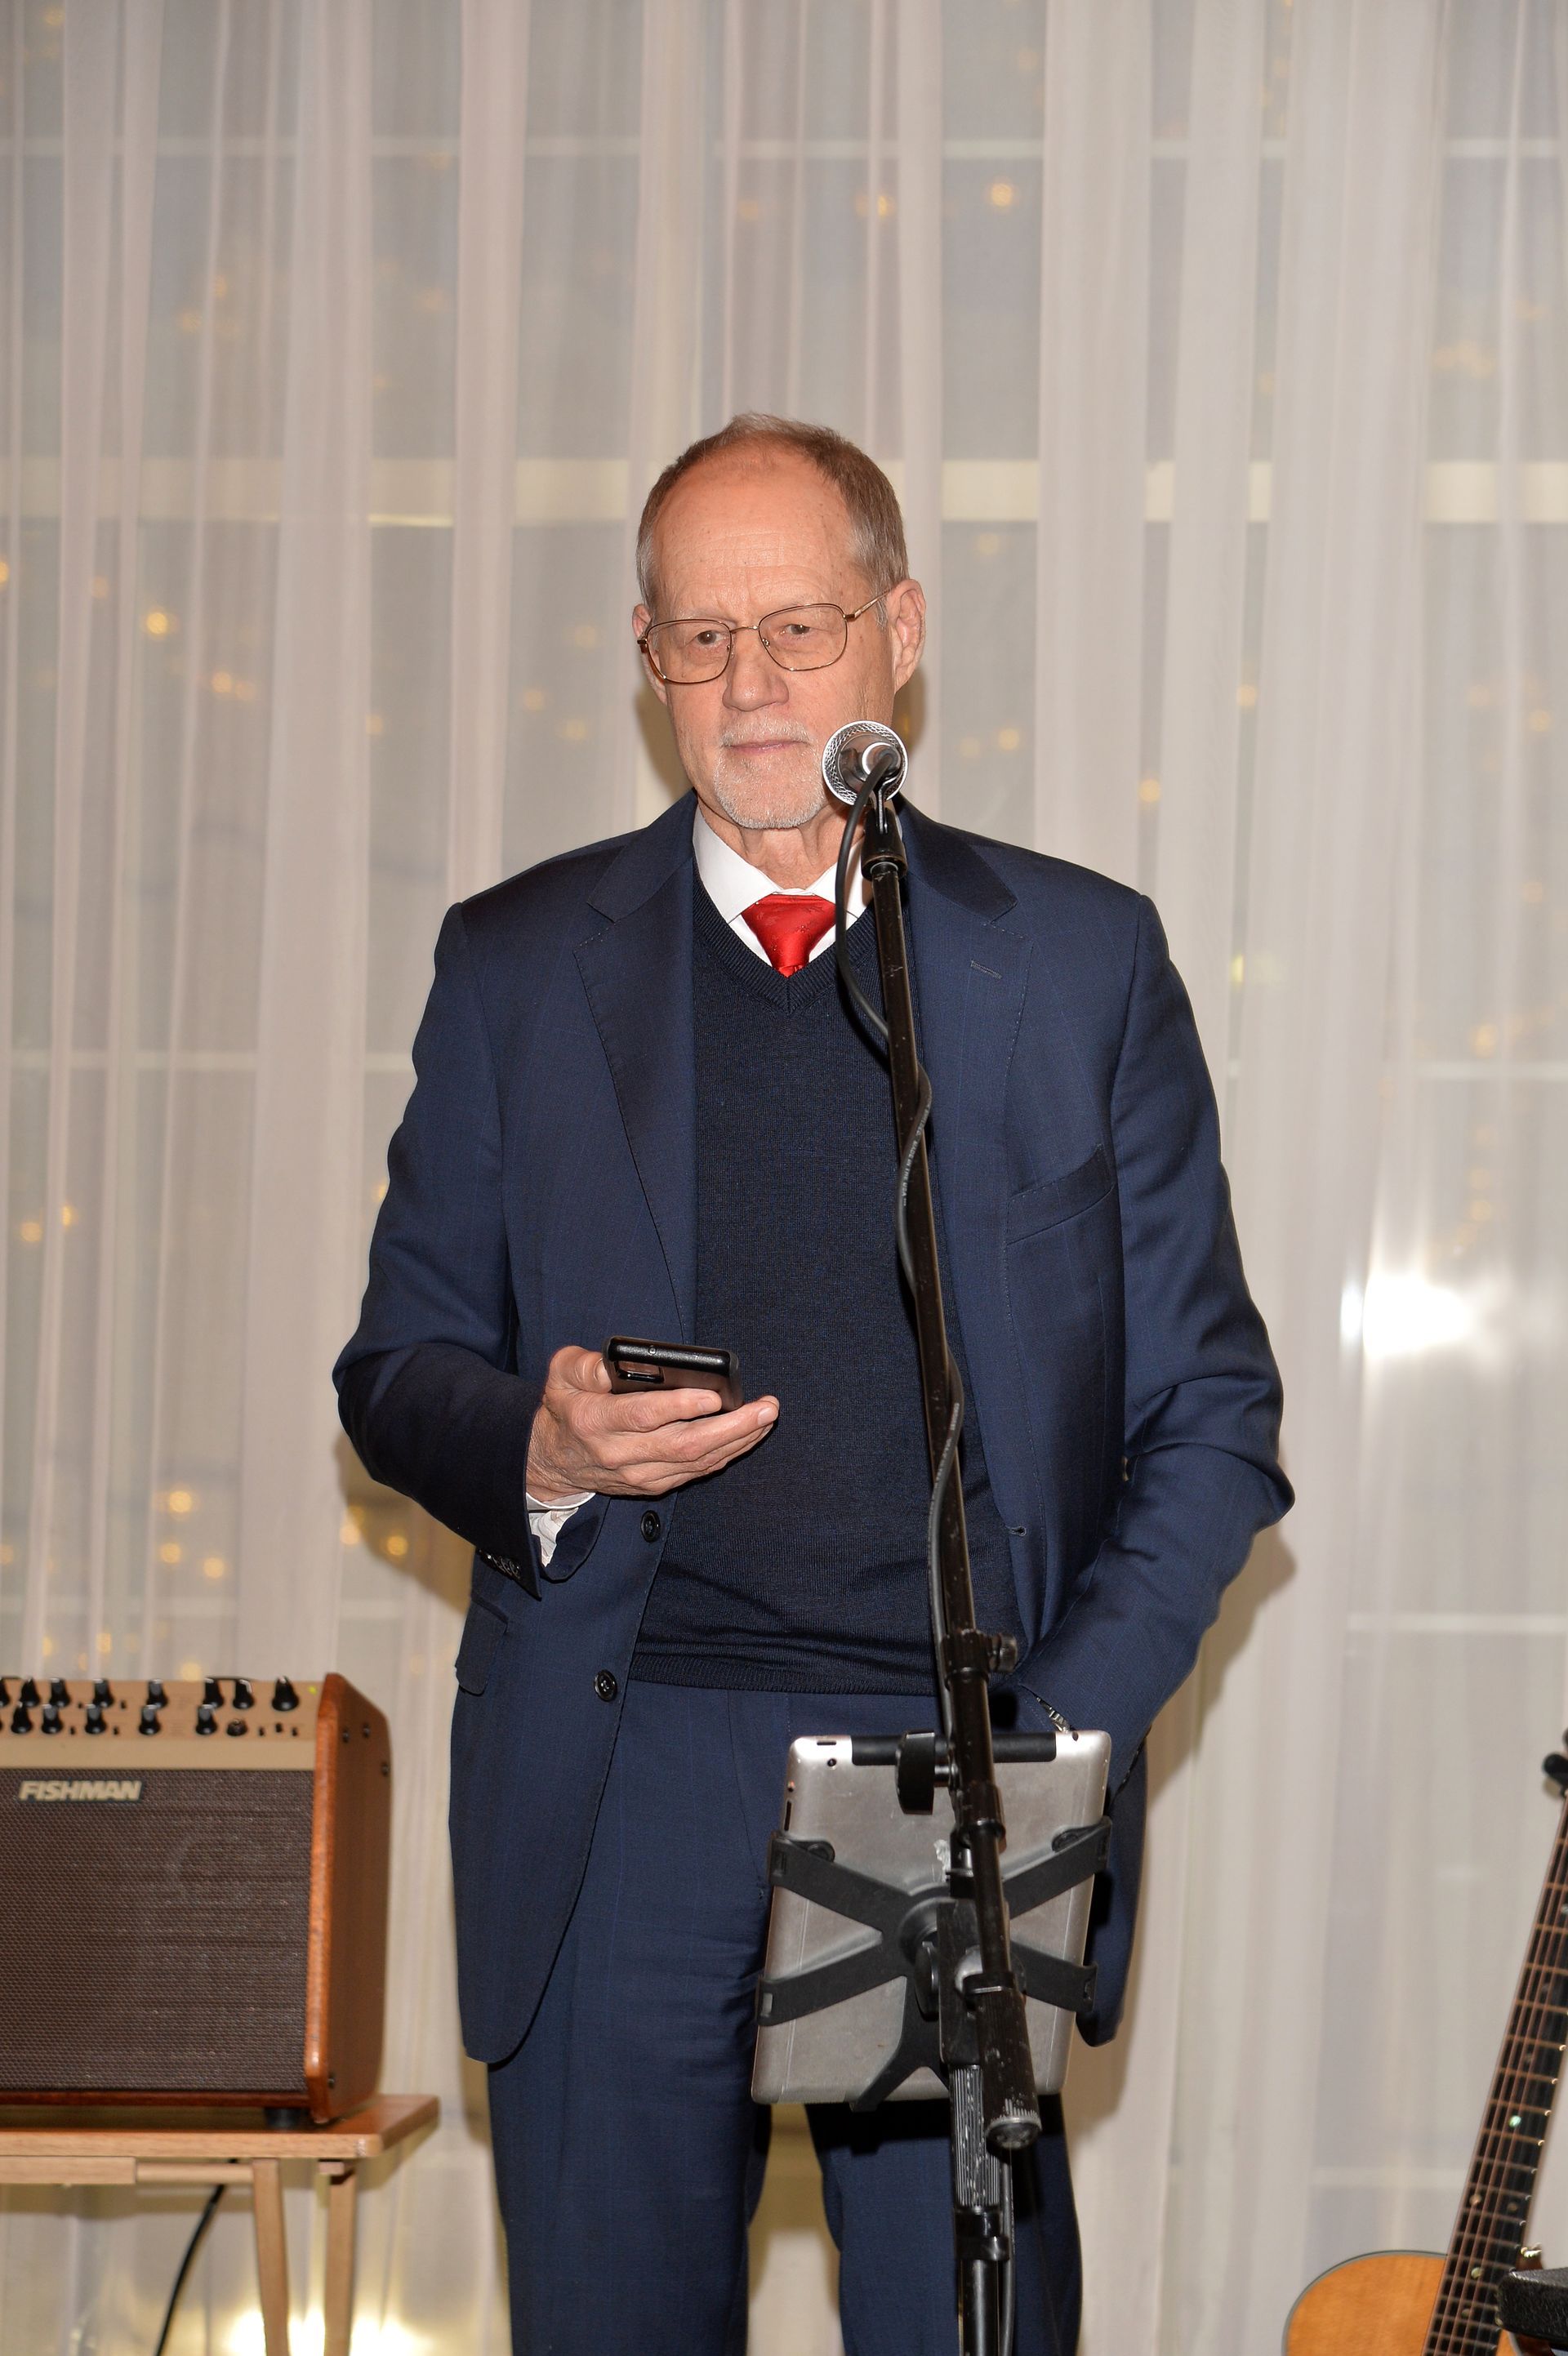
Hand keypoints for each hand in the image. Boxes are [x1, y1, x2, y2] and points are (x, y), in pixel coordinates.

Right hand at [526, 1345, 778, 1501]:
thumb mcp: (562, 1374)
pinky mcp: (655, 1484)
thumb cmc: (565, 1407)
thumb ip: (586, 1365)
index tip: (714, 1396)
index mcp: (596, 1421)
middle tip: (765, 1407)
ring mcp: (640, 1474)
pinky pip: (698, 1470)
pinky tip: (749, 1433)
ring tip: (766, 1416)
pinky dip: (727, 1452)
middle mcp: (620, 1453)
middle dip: (732, 1426)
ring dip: (739, 1439)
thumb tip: (620, 1364)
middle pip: (684, 1445)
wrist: (554, 1460)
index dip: (681, 1407)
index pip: (644, 1416)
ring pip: (698, 1461)